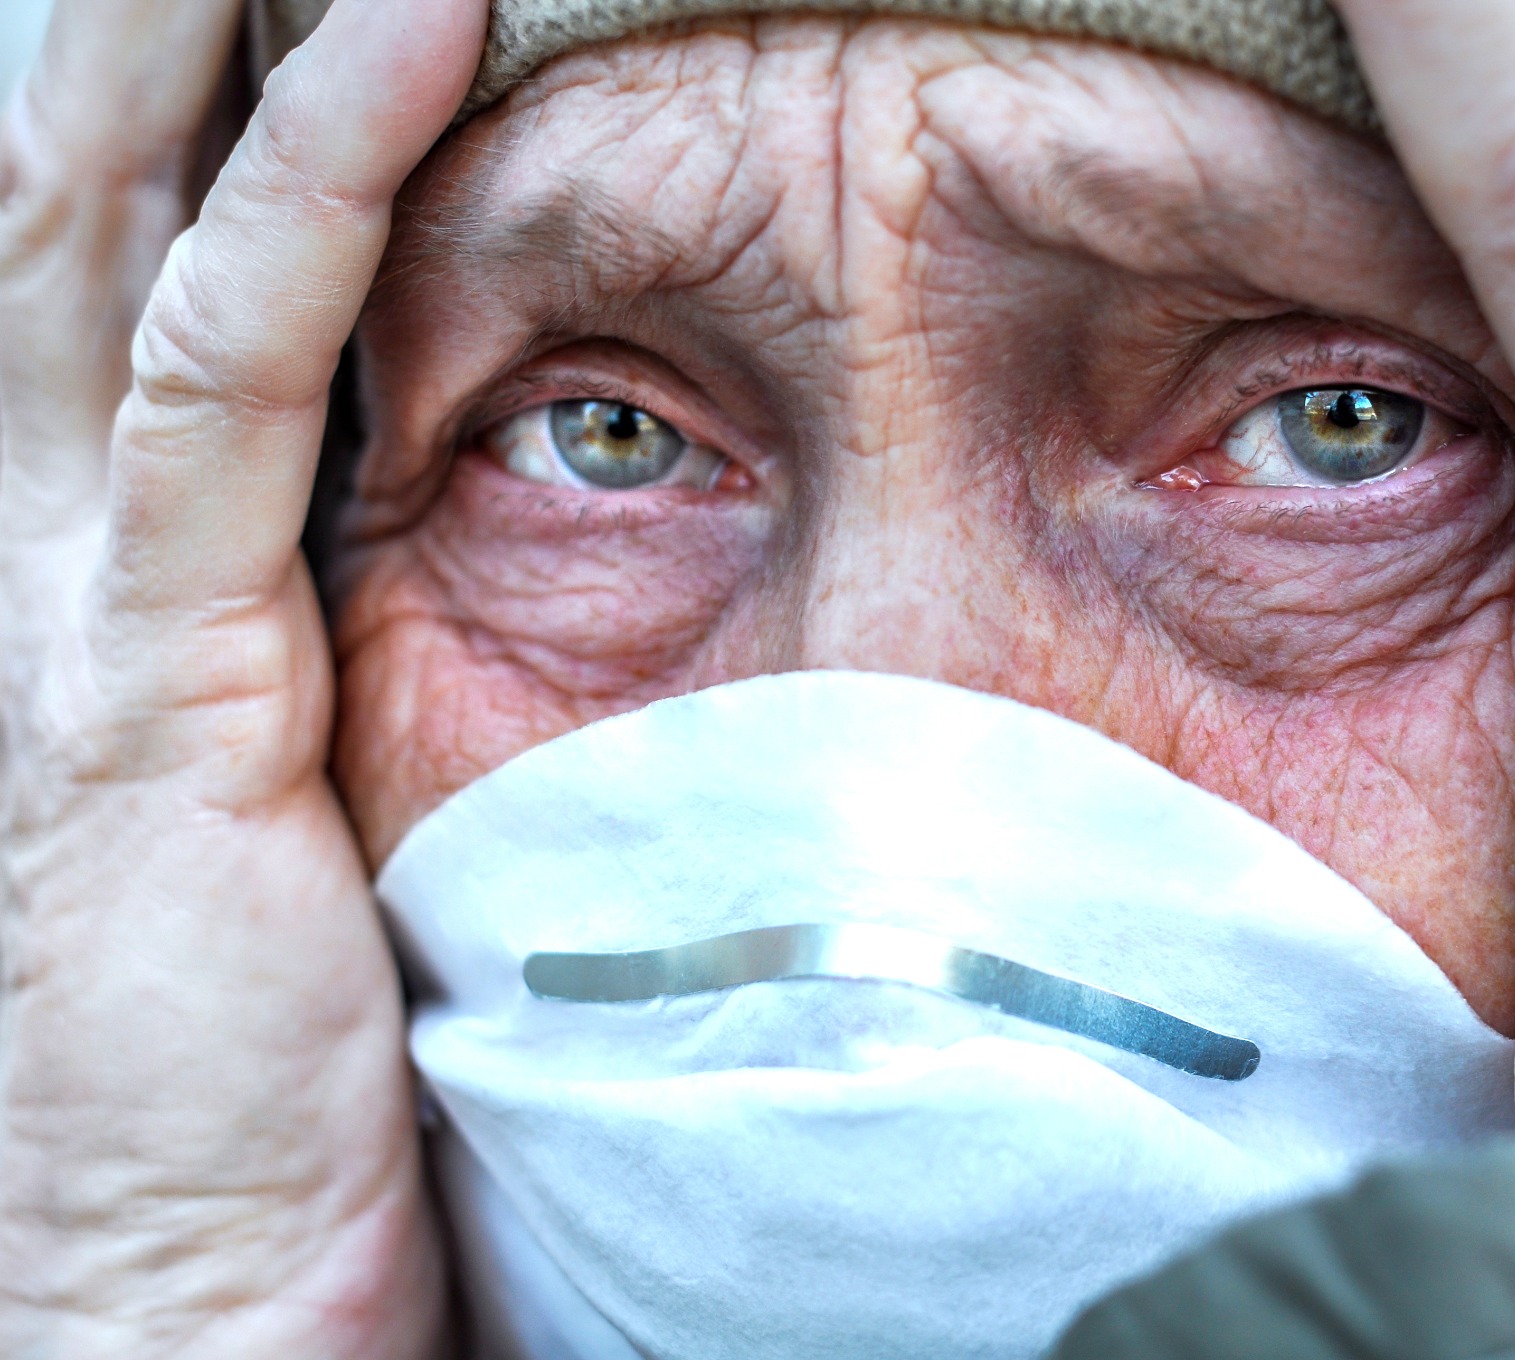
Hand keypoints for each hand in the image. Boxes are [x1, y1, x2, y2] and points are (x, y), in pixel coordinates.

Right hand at [0, 0, 482, 1352]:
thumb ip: (265, 589)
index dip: (131, 85)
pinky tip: (396, 28)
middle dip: (122, 11)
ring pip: (104, 224)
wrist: (165, 1269)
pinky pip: (221, 365)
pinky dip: (306, 181)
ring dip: (195, 21)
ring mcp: (43, 591)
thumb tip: (385, 449)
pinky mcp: (142, 667)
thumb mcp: (237, 761)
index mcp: (31, 553)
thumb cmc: (223, 1038)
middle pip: (45, 186)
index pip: (65, 252)